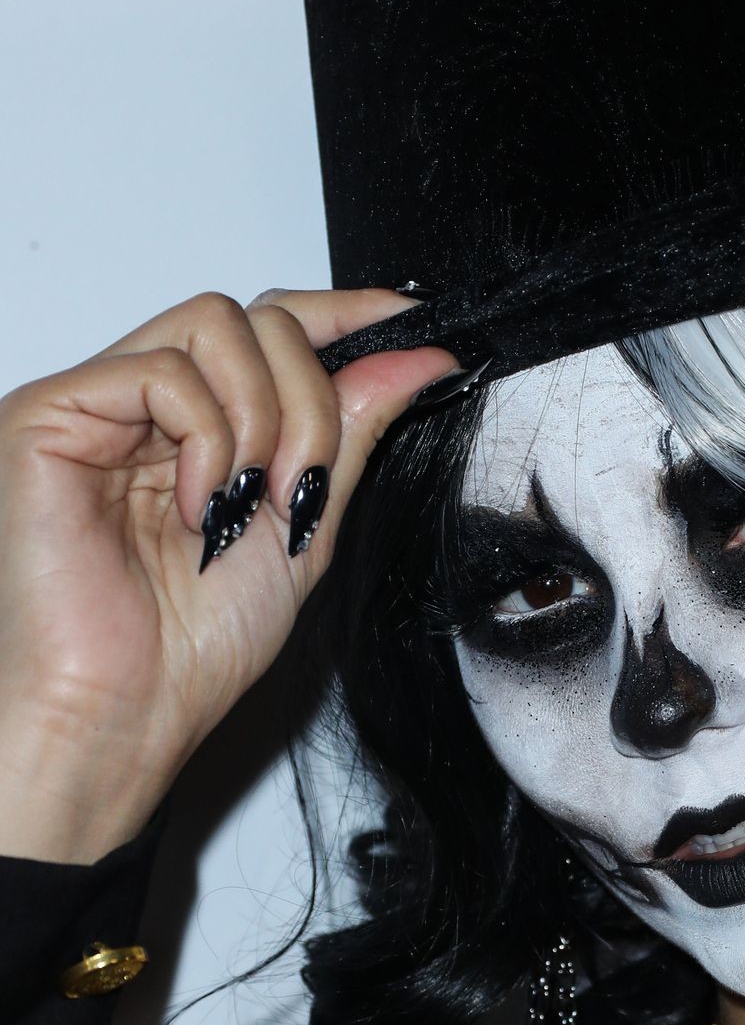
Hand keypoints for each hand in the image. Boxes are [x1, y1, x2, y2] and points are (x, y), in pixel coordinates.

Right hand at [0, 288, 457, 862]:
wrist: (129, 709)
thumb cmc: (194, 645)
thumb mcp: (308, 525)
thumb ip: (351, 433)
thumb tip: (414, 357)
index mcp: (203, 427)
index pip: (274, 330)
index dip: (344, 314)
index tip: (410, 321)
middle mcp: (147, 407)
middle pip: (257, 320)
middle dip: (312, 398)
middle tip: (307, 483)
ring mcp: (98, 403)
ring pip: (214, 324)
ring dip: (265, 417)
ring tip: (252, 502)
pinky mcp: (50, 413)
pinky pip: (162, 371)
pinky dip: (207, 438)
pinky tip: (199, 506)